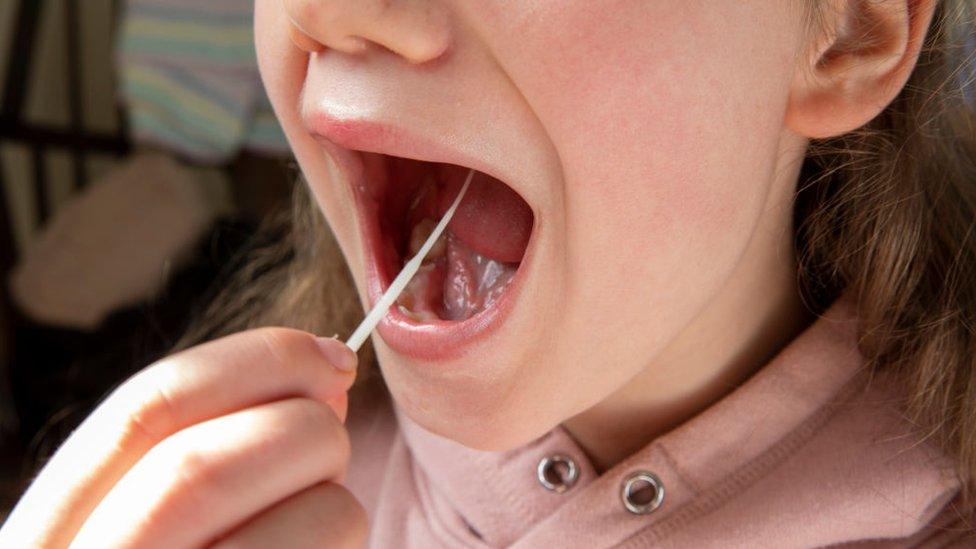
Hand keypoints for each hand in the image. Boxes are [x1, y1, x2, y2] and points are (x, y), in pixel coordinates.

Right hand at [0, 328, 367, 547]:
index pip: (150, 406)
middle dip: (307, 430)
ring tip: (310, 526)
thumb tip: (324, 369)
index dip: (259, 359)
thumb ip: (211, 445)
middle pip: (214, 463)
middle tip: (329, 440)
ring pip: (309, 521)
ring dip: (339, 502)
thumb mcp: (152, 520)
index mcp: (53, 533)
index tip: (332, 355)